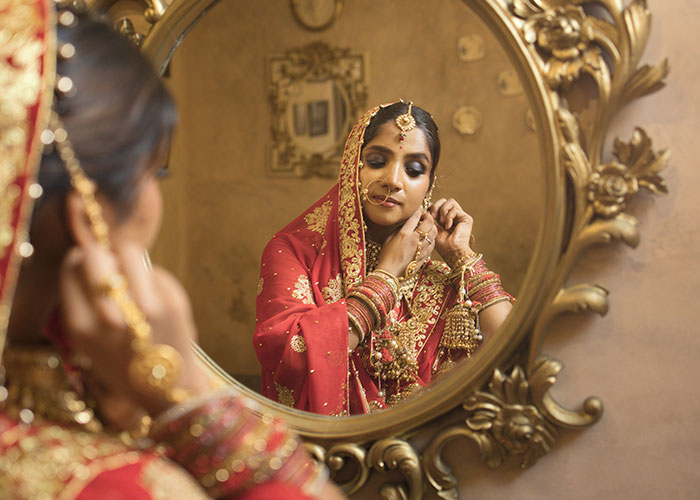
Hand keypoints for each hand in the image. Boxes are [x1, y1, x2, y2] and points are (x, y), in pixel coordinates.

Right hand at [59, 241, 209, 427]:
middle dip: (102, 255)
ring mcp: (145, 308)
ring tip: (134, 281)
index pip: (70, 266)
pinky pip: (156, 271)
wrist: (167, 390)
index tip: (89, 269)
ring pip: (129, 252)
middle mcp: (111, 316)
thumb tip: (82, 255)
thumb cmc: (124, 362)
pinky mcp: (174, 303)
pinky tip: (156, 300)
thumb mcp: (87, 342)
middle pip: (95, 254)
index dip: (80, 261)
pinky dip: (153, 279)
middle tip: (112, 269)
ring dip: (129, 261)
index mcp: (81, 327)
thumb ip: (80, 302)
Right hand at [375, 207, 436, 277]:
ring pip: (434, 232)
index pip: (416, 216)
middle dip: (428, 216)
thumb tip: (406, 223)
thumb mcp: (389, 239)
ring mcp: (421, 248)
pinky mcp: (424, 255)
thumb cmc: (386, 256)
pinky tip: (427, 239)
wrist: (390, 273)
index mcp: (405, 233)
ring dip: (432, 227)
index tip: (419, 208)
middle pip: (429, 222)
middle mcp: (415, 239)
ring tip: (428, 227)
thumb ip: (399, 229)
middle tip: (425, 216)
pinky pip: (433, 244)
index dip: (418, 210)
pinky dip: (432, 239)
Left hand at [428, 198, 473, 265]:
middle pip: (444, 200)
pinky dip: (448, 217)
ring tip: (441, 223)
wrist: (452, 252)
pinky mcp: (466, 218)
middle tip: (433, 217)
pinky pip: (454, 210)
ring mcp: (461, 216)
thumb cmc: (442, 244)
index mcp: (445, 218)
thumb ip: (429, 217)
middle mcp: (454, 216)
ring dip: (443, 211)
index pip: (439, 204)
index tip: (427, 215)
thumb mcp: (432, 227)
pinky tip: (448, 227)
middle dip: (436, 206)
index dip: (432, 206)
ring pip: (450, 201)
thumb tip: (425, 207)